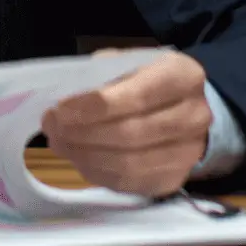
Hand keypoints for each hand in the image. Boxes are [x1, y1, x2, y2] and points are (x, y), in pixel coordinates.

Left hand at [41, 52, 211, 196]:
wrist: (182, 109)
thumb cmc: (144, 78)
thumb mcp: (125, 62)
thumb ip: (99, 76)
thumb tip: (65, 101)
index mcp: (183, 76)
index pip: (137, 96)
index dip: (94, 106)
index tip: (60, 110)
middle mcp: (195, 116)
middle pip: (132, 133)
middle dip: (83, 132)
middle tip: (51, 127)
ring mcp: (189, 154)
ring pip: (129, 163)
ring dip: (85, 155)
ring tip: (58, 142)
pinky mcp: (174, 180)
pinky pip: (130, 183)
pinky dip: (97, 172)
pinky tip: (77, 158)